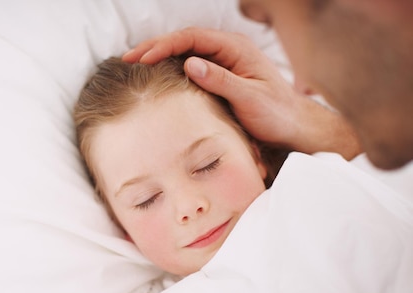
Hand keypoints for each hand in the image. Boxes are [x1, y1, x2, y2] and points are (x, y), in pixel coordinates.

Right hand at [123, 27, 359, 158]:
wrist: (293, 127)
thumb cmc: (276, 114)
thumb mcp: (249, 98)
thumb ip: (221, 80)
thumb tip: (189, 64)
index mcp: (235, 49)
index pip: (192, 38)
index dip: (164, 46)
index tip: (142, 59)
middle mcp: (227, 51)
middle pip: (184, 41)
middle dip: (154, 47)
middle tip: (127, 58)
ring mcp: (223, 63)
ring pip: (184, 52)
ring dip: (159, 57)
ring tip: (134, 65)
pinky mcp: (219, 77)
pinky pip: (189, 67)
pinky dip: (169, 69)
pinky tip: (155, 78)